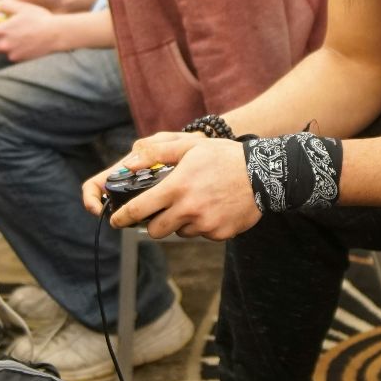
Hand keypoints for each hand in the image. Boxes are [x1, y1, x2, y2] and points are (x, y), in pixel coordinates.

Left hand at [0, 0, 63, 62]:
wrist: (56, 34)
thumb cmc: (39, 18)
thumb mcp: (21, 7)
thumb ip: (4, 5)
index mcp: (2, 30)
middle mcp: (4, 45)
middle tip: (4, 37)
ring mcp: (12, 54)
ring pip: (2, 54)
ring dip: (5, 49)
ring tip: (17, 41)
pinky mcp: (20, 61)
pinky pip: (13, 58)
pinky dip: (16, 53)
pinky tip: (26, 46)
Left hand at [84, 134, 259, 239]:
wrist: (265, 174)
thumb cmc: (224, 157)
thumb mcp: (190, 146)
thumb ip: (157, 153)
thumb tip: (128, 162)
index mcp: (177, 188)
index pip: (139, 209)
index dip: (123, 217)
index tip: (116, 220)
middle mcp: (188, 209)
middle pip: (155, 230)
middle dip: (153, 223)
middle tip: (160, 212)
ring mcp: (205, 224)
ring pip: (179, 232)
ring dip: (180, 222)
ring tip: (195, 202)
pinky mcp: (219, 234)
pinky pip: (201, 234)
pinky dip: (202, 225)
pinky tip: (213, 208)